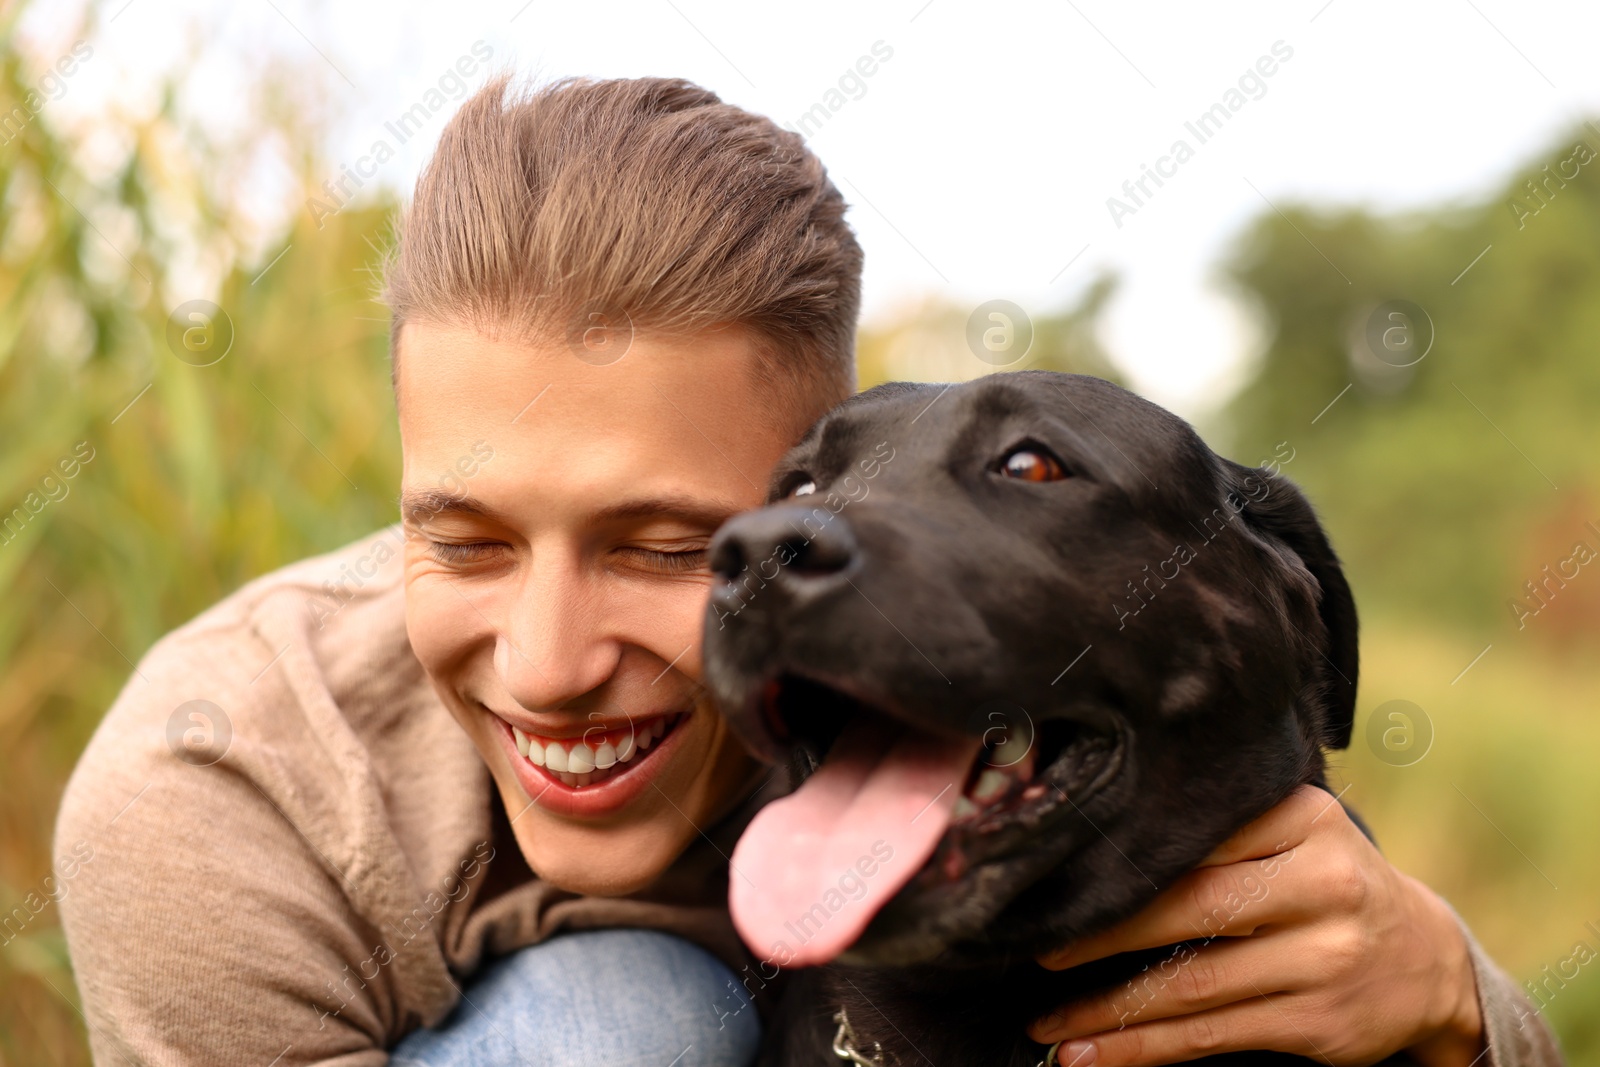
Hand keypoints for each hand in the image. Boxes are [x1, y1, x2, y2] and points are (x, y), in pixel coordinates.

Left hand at [1027, 785, 1483, 1066]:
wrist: (1429, 960)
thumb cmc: (1324, 882)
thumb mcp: (1294, 832)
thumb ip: (1221, 830)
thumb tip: (1095, 846)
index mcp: (1305, 817)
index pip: (1197, 832)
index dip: (1121, 860)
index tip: (1055, 878)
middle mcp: (1322, 882)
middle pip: (1190, 906)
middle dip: (1101, 935)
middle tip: (1035, 952)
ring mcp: (1325, 957)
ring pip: (1193, 985)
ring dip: (1108, 1010)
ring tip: (1047, 1022)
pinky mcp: (1318, 1022)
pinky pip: (1211, 1036)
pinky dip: (1143, 1048)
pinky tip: (1092, 1054)